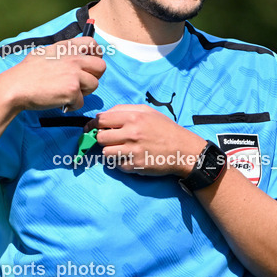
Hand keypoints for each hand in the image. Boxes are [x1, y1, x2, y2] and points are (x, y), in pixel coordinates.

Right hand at [0, 37, 104, 111]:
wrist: (15, 87)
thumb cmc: (26, 72)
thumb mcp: (44, 52)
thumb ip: (61, 52)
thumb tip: (72, 55)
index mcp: (67, 47)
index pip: (93, 45)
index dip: (95, 56)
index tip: (89, 65)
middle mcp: (74, 58)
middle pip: (101, 67)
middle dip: (93, 77)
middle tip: (80, 84)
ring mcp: (74, 74)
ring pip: (94, 85)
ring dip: (83, 92)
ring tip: (68, 94)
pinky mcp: (72, 90)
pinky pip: (81, 101)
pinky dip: (72, 105)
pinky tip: (60, 102)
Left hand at [87, 105, 206, 177]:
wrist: (183, 150)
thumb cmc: (165, 129)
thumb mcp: (147, 111)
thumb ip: (124, 110)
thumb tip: (102, 116)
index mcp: (133, 117)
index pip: (101, 120)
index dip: (94, 124)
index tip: (93, 128)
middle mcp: (132, 133)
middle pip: (100, 137)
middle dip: (103, 138)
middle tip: (112, 140)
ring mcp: (133, 151)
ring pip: (105, 152)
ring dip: (110, 152)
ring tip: (120, 149)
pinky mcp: (135, 166)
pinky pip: (117, 165)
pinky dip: (121, 162)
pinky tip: (131, 158)